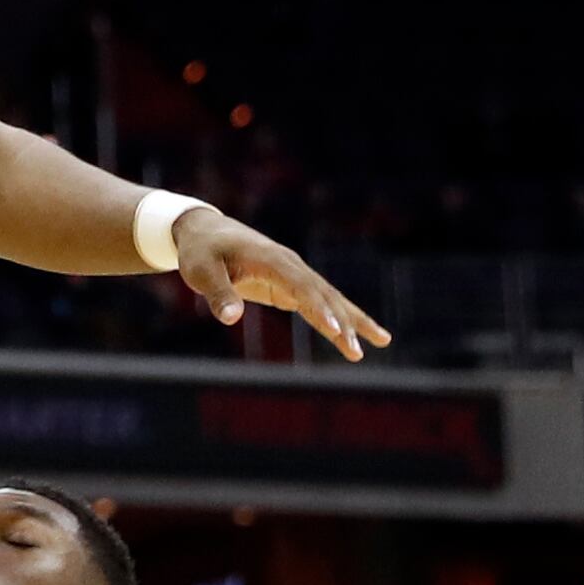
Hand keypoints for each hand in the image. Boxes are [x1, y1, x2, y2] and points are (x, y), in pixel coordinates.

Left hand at [169, 207, 390, 361]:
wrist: (205, 231)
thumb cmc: (201, 251)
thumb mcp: (201, 272)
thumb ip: (218, 294)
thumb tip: (231, 318)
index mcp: (271, 259)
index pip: (300, 286)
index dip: (318, 308)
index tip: (335, 330)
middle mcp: (290, 265)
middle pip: (323, 295)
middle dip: (343, 323)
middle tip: (356, 352)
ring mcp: (294, 274)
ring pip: (330, 299)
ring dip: (353, 321)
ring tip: (382, 342)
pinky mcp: (291, 285)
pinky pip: (321, 303)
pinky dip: (340, 318)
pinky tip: (355, 335)